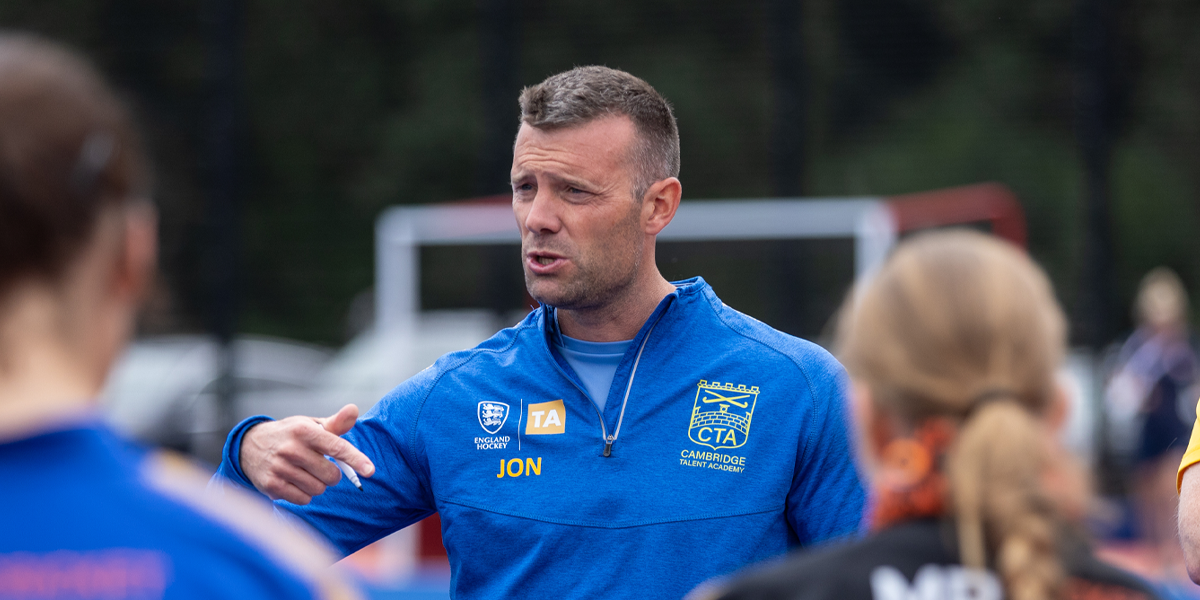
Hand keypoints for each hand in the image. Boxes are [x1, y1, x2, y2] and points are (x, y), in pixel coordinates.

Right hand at [240, 404, 375, 504]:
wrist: (249, 446)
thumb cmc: (290, 435)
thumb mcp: (310, 425)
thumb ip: (335, 423)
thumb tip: (354, 410)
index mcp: (304, 431)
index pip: (336, 447)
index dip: (356, 459)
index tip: (370, 471)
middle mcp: (291, 448)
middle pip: (331, 475)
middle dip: (332, 475)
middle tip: (320, 466)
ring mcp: (280, 467)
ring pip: (318, 489)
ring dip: (317, 484)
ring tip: (304, 472)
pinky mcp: (271, 485)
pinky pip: (303, 499)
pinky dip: (304, 494)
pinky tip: (293, 481)